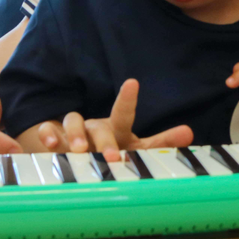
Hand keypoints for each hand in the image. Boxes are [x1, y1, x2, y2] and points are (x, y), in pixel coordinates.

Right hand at [36, 79, 193, 161]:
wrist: (78, 149)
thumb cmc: (112, 146)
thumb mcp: (137, 146)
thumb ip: (161, 141)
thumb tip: (189, 132)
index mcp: (116, 127)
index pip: (124, 112)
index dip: (128, 99)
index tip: (132, 82)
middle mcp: (95, 126)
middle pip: (100, 127)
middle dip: (106, 141)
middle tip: (113, 155)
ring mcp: (74, 130)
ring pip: (73, 122)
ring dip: (75, 135)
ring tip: (79, 150)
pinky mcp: (54, 136)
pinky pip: (49, 130)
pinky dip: (49, 134)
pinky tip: (50, 142)